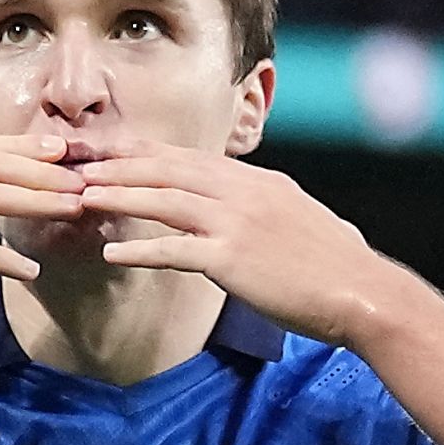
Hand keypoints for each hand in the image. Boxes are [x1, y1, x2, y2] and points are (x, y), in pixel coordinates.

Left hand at [76, 140, 396, 346]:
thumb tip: (236, 204)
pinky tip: (110, 255)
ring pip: (164, 200)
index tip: (110, 151)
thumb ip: (259, 204)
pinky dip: (139, 251)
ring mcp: (236, 223)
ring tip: (83, 197)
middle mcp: (243, 191)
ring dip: (119, 196)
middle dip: (119, 165)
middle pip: (168, 170)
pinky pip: (174, 251)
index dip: (144, 154)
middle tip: (80, 165)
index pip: (188, 159)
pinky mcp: (232, 259)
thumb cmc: (333, 264)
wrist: (363, 293)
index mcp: (256, 180)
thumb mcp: (294, 216)